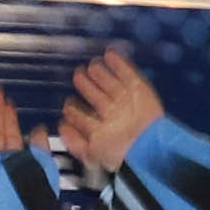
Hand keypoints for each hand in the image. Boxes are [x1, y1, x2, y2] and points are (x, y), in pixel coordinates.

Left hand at [57, 46, 163, 176]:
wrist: (146, 147)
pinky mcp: (140, 89)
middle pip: (98, 96)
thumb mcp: (92, 155)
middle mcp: (115, 114)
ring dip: (100, 74)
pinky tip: (110, 54)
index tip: (68, 104)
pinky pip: (128, 74)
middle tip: (78, 75)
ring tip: (91, 65)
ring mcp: (127, 101)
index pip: (87, 116)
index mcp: (104, 129)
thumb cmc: (122, 155)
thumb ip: (75, 142)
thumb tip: (62, 127)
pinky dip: (119, 63)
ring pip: (110, 83)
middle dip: (86, 86)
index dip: (76, 109)